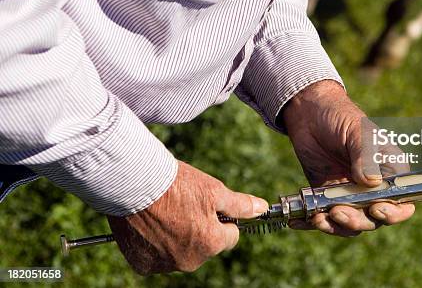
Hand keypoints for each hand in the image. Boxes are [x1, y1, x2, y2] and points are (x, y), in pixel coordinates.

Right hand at [107, 161, 267, 274]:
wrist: (133, 184)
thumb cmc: (176, 184)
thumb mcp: (214, 190)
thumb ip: (240, 205)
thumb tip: (261, 208)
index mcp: (211, 244)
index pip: (229, 236)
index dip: (222, 219)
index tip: (208, 205)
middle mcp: (189, 261)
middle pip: (205, 246)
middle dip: (199, 228)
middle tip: (184, 205)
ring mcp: (164, 265)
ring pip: (180, 251)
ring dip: (177, 236)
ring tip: (165, 211)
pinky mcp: (142, 264)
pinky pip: (156, 256)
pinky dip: (155, 243)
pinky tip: (150, 223)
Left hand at [282, 80, 414, 236]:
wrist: (309, 113)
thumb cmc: (340, 116)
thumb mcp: (357, 131)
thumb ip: (365, 155)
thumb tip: (371, 181)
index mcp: (389, 171)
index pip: (402, 200)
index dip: (394, 212)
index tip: (377, 209)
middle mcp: (372, 187)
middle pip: (374, 218)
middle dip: (358, 221)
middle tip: (338, 211)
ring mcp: (350, 194)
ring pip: (351, 224)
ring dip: (337, 226)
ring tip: (319, 217)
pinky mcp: (327, 196)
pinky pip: (326, 218)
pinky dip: (315, 223)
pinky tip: (302, 221)